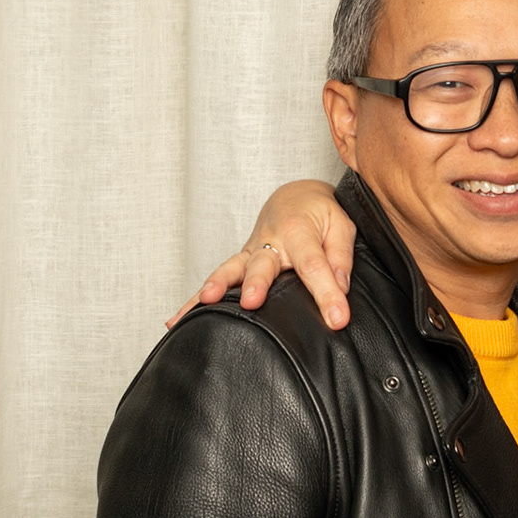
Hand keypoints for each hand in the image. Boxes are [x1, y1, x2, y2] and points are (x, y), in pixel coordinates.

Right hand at [167, 180, 354, 330]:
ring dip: (218, 286)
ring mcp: (250, 253)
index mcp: (299, 230)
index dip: (327, 294)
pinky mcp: (240, 264)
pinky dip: (194, 301)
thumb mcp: (341, 224)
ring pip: (231, 269)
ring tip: (207, 301)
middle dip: (256, 283)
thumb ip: (341, 256)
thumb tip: (341, 288)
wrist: (295, 196)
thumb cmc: (320, 213)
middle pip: (262, 265)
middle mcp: (269, 241)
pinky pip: (218, 281)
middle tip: (254, 301)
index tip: (338, 319)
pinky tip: (176, 320)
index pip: (314, 265)